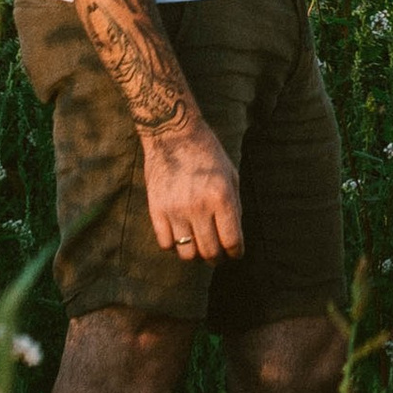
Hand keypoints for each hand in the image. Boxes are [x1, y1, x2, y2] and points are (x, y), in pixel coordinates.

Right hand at [141, 115, 243, 261]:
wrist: (173, 134)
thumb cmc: (207, 153)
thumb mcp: (231, 175)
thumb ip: (234, 207)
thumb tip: (234, 237)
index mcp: (221, 197)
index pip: (232, 241)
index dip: (236, 253)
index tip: (235, 254)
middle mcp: (199, 206)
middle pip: (210, 252)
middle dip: (217, 258)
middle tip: (218, 255)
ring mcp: (175, 209)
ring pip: (187, 253)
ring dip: (195, 254)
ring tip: (199, 245)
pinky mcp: (156, 209)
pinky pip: (165, 244)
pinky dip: (174, 245)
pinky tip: (180, 235)